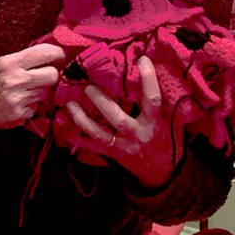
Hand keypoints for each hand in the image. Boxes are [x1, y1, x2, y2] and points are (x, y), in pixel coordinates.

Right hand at [0, 44, 65, 130]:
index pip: (44, 53)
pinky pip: (38, 106)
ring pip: (48, 92)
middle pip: (52, 74)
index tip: (60, 55)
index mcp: (10, 63)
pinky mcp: (21, 115)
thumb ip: (25, 59)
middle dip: (52, 75)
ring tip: (29, 90)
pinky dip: (34, 104)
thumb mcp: (2, 63)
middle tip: (46, 75)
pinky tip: (22, 102)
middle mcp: (15, 81)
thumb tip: (53, 53)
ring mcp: (18, 99)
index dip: (57, 54)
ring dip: (43, 91)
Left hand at [64, 56, 173, 186]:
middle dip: (102, 103)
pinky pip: (91, 146)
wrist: (162, 174)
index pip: (152, 99)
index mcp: (155, 124)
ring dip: (82, 119)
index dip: (148, 80)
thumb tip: (151, 75)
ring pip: (100, 134)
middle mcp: (138, 135)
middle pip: (118, 119)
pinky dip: (77, 137)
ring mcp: (123, 146)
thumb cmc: (167, 142)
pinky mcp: (112, 155)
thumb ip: (161, 104)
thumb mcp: (170, 123)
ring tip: (69, 104)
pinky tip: (63, 127)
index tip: (142, 60)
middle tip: (87, 86)